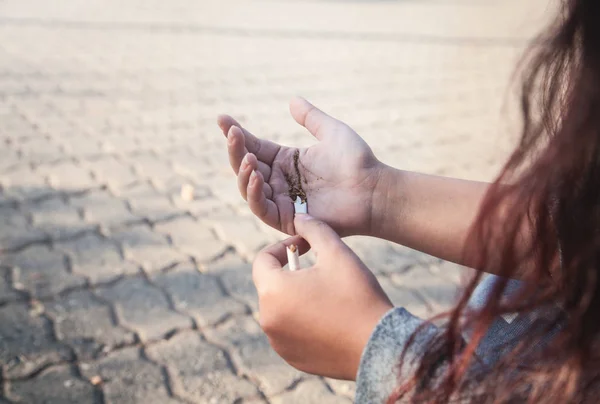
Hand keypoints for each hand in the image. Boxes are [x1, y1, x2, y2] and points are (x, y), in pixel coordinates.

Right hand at [217, 97, 382, 236]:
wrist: (374, 189)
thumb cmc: (357, 162)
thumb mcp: (331, 132)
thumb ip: (311, 118)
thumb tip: (292, 100)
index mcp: (286, 162)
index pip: (254, 146)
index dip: (237, 134)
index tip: (222, 118)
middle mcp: (280, 181)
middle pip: (246, 166)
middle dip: (236, 150)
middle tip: (233, 133)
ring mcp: (282, 201)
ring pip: (249, 188)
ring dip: (242, 171)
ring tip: (247, 156)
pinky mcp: (288, 219)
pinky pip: (262, 208)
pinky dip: (253, 194)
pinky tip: (255, 176)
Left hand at [253, 214, 392, 379]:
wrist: (380, 347)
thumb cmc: (357, 295)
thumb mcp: (336, 252)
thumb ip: (314, 229)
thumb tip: (299, 217)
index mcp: (273, 291)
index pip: (262, 260)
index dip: (282, 247)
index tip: (303, 246)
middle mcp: (268, 319)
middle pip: (271, 285)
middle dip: (291, 273)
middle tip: (319, 269)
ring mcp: (278, 342)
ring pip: (281, 309)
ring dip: (296, 298)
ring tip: (326, 293)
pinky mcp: (293, 359)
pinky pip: (290, 332)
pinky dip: (303, 322)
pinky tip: (329, 318)